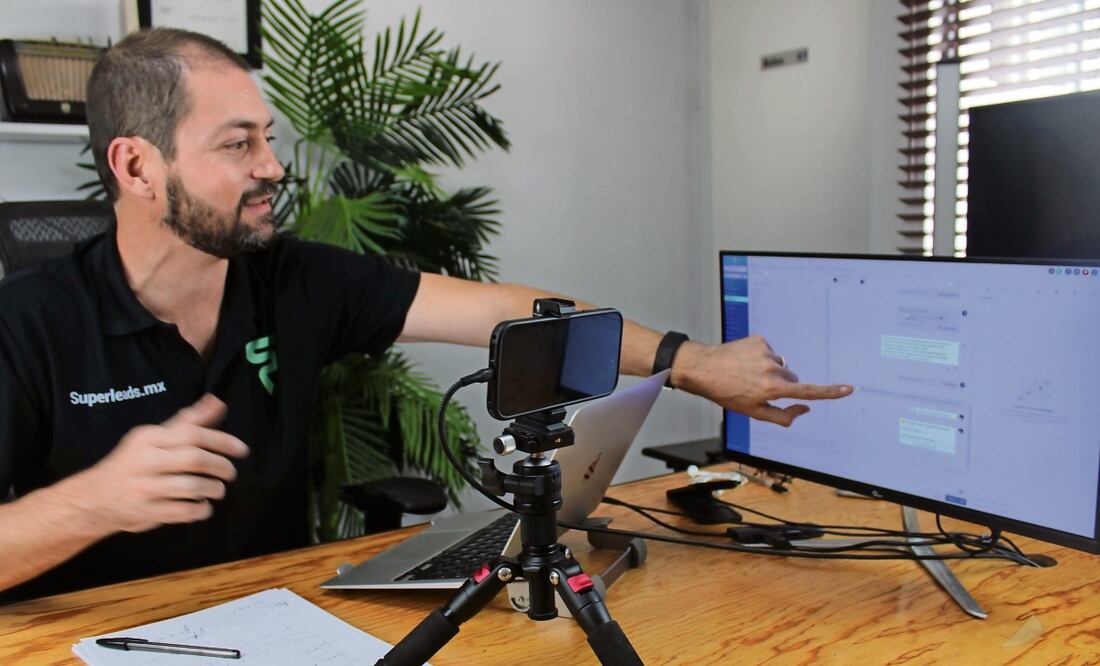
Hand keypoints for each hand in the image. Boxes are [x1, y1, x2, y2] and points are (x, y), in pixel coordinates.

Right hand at [73, 394, 248, 533]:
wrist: (94, 498)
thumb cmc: (133, 463)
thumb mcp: (154, 437)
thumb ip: (187, 422)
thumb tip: (217, 402)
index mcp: (148, 438)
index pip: (192, 434)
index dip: (222, 441)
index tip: (242, 450)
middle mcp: (145, 461)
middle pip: (194, 460)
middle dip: (221, 466)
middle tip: (230, 473)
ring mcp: (144, 489)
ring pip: (191, 487)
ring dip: (213, 489)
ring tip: (218, 490)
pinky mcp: (145, 513)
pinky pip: (182, 512)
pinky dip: (199, 510)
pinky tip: (203, 507)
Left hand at [671, 336, 852, 425]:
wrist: (702, 368)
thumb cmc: (726, 394)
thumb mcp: (752, 412)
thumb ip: (782, 416)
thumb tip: (805, 409)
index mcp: (772, 389)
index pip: (807, 392)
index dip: (829, 392)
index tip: (848, 389)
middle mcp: (772, 370)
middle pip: (792, 378)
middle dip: (782, 384)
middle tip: (757, 387)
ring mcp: (766, 353)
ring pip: (781, 365)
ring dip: (770, 371)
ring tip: (746, 373)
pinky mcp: (759, 340)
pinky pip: (769, 352)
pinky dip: (761, 358)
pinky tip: (743, 361)